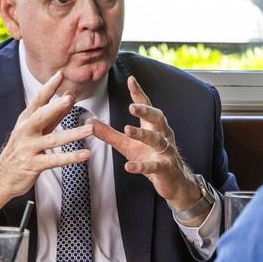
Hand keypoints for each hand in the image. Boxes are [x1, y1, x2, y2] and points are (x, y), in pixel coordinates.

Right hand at [0, 71, 92, 220]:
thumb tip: (69, 96)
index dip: (48, 87)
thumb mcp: (35, 129)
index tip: (60, 74)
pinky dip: (71, 157)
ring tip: (89, 130)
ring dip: (73, 134)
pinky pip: (55, 160)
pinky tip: (85, 154)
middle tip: (69, 98)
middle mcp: (26, 131)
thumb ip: (54, 114)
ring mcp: (28, 148)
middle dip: (55, 106)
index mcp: (26, 120)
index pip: (38, 100)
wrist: (1, 176)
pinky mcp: (33, 164)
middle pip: (41, 116)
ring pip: (53, 139)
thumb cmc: (22, 149)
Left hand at [90, 76, 202, 212]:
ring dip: (143, 134)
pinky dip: (142, 166)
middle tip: (131, 106)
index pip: (147, 106)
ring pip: (157, 139)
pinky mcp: (165, 168)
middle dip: (145, 111)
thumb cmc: (149, 158)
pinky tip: (129, 166)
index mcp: (153, 126)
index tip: (131, 80)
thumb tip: (89, 122)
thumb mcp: (127, 145)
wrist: (172, 181)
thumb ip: (109, 133)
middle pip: (157, 118)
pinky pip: (154, 166)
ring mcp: (166, 151)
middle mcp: (162, 135)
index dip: (139, 93)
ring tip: (127, 129)